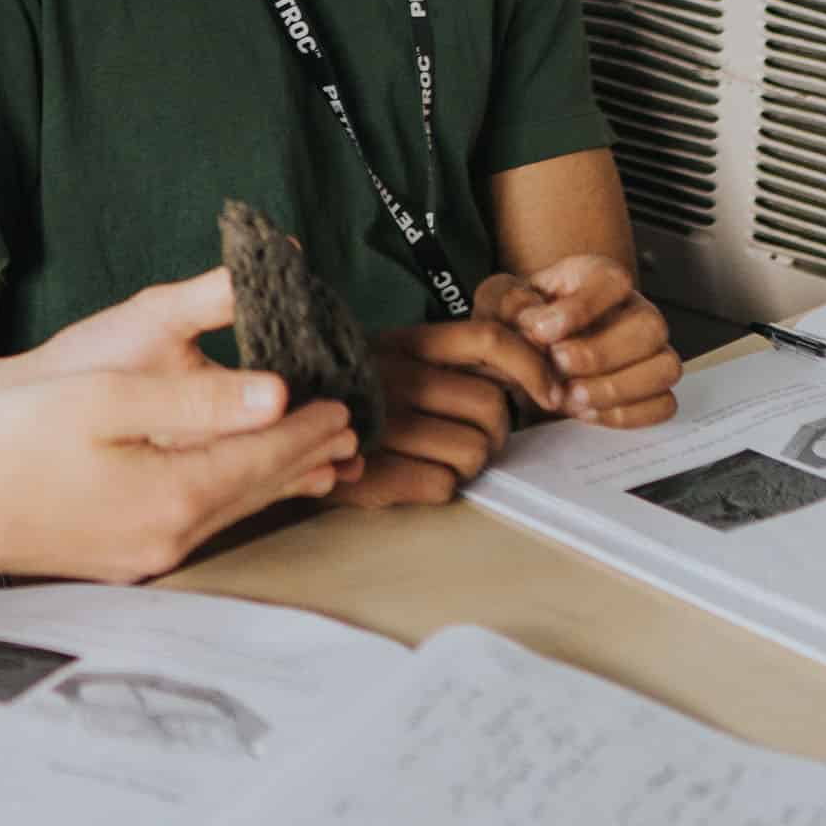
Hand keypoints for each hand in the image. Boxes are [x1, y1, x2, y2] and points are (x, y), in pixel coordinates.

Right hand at [0, 269, 361, 582]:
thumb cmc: (8, 444)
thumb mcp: (104, 399)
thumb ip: (194, 400)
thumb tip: (272, 397)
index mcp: (173, 491)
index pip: (264, 454)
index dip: (308, 426)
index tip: (343, 402)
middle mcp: (170, 534)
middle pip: (257, 488)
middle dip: (304, 455)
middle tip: (347, 428)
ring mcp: (146, 554)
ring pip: (232, 511)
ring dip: (274, 480)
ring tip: (312, 459)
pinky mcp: (122, 558)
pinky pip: (200, 523)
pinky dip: (232, 497)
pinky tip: (232, 486)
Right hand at [327, 315, 558, 507]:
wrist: (277, 429)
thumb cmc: (349, 396)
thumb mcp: (390, 359)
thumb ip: (447, 359)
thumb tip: (524, 372)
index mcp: (402, 343)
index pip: (488, 339)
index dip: (531, 366)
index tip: (548, 393)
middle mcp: (392, 376)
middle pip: (492, 408)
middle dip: (496, 432)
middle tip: (473, 438)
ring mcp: (381, 425)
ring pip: (474, 452)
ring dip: (468, 465)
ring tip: (437, 458)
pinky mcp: (372, 471)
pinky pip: (443, 486)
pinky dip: (436, 486)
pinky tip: (409, 475)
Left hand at [483, 256, 680, 427]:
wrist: (522, 355)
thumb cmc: (517, 322)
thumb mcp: (499, 301)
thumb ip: (509, 302)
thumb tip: (535, 322)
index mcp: (598, 278)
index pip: (613, 281)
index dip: (583, 307)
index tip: (543, 331)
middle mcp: (635, 310)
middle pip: (650, 327)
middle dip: (601, 353)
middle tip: (557, 365)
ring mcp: (650, 351)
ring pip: (665, 367)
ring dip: (616, 388)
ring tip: (570, 396)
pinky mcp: (652, 388)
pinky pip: (663, 405)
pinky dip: (625, 414)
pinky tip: (585, 412)